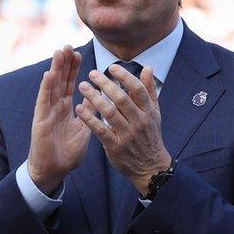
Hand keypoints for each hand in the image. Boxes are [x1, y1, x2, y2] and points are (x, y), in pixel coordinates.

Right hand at [27, 46, 90, 193]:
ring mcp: (46, 113)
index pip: (69, 83)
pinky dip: (46, 88)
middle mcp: (55, 107)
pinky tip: (48, 75)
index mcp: (65, 108)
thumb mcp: (84, 129)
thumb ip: (90, 112)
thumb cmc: (67, 152)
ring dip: (54, 69)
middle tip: (68, 45)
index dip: (73, 69)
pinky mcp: (40, 122)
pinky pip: (43, 102)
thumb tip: (100, 97)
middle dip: (63, 63)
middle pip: (59, 80)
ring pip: (51, 87)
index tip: (78, 53)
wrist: (55, 170)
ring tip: (58, 52)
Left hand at [75, 63, 170, 193]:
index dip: (124, 76)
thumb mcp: (154, 113)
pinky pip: (100, 130)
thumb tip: (147, 68)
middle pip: (121, 99)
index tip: (111, 67)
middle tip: (91, 73)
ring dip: (94, 98)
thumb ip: (149, 90)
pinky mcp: (115, 146)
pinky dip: (89, 119)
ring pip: (109, 112)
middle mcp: (139, 121)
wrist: (150, 166)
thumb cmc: (149, 135)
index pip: (137, 89)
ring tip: (82, 87)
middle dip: (105, 84)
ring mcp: (127, 134)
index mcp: (148, 111)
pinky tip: (79, 108)